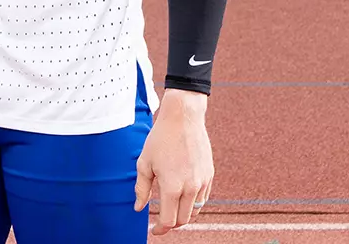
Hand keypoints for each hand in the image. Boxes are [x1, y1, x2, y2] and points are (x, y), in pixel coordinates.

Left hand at [135, 89, 212, 234]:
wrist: (183, 117)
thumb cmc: (160, 138)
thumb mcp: (144, 162)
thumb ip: (142, 188)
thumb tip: (139, 208)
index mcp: (172, 187)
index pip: (168, 221)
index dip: (160, 229)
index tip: (154, 231)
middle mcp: (190, 187)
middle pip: (183, 220)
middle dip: (171, 224)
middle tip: (161, 220)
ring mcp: (202, 181)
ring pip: (195, 211)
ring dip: (184, 214)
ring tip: (173, 209)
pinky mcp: (209, 175)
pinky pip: (203, 198)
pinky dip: (194, 203)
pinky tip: (184, 197)